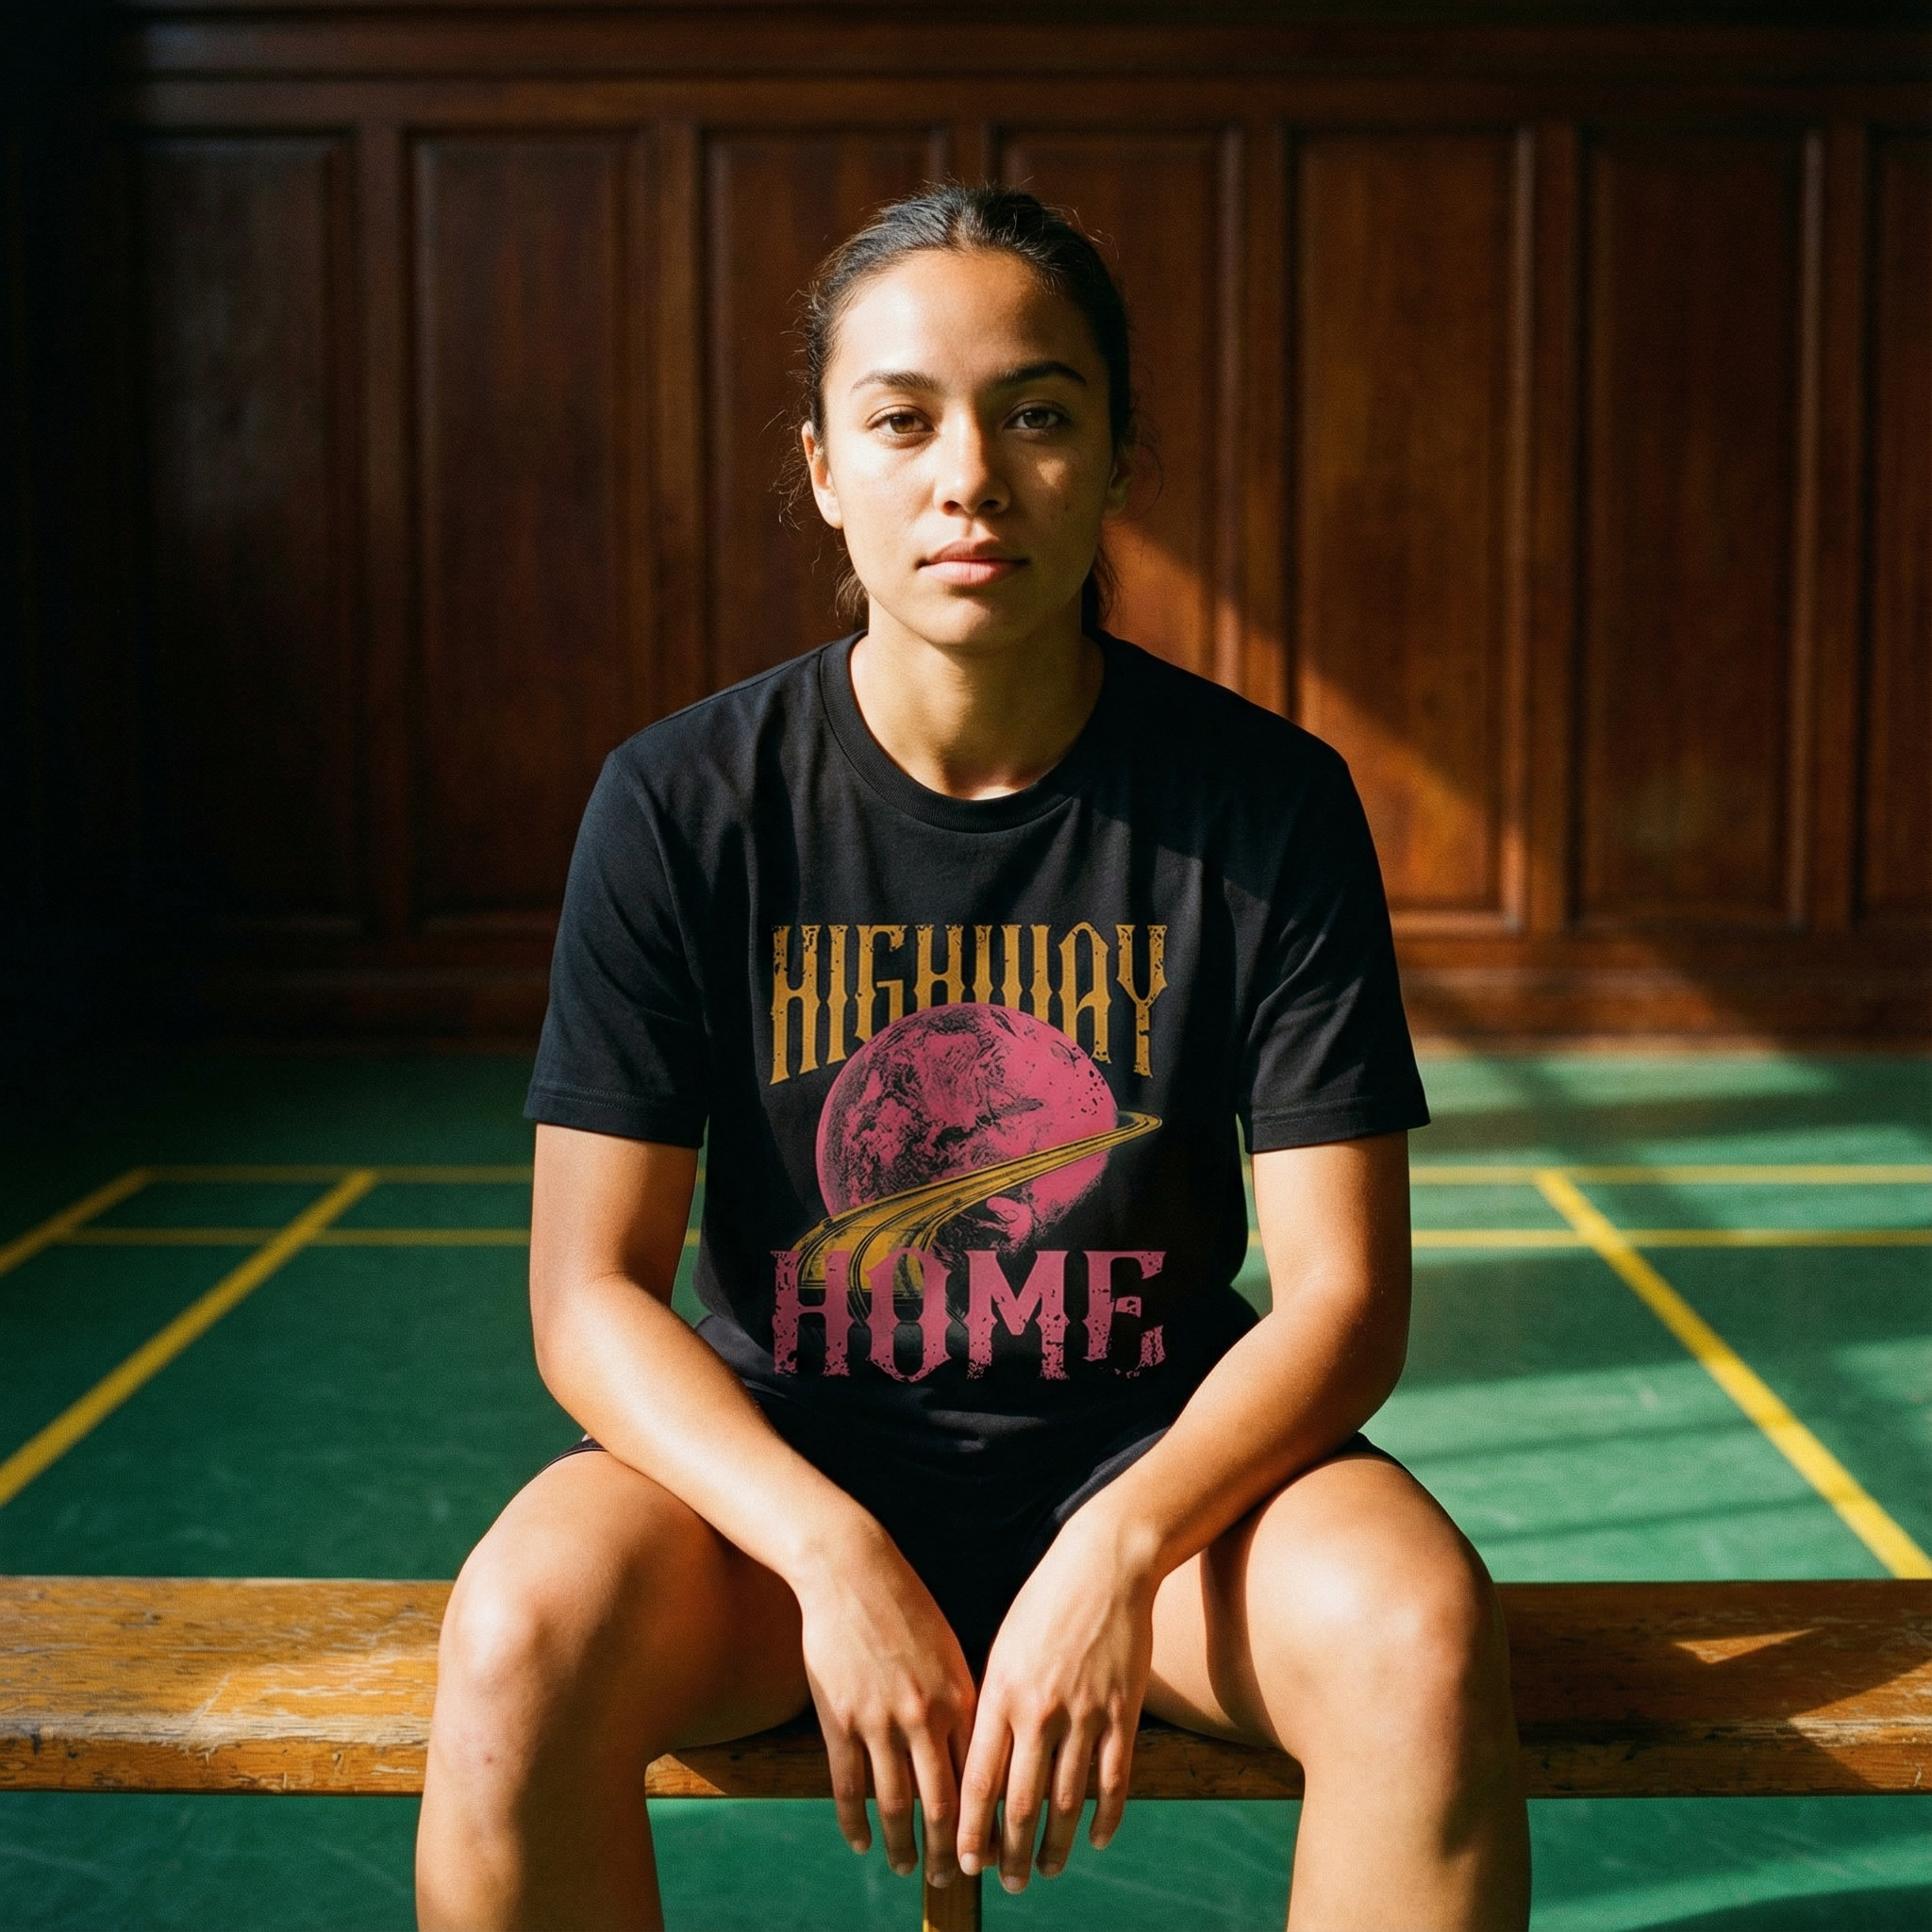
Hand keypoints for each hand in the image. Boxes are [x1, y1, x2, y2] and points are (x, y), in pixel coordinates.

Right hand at [795, 1520, 977, 1889]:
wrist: (851, 1569)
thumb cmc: (905, 1604)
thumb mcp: (948, 1648)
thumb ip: (961, 1699)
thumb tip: (977, 1748)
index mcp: (959, 1697)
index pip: (979, 1778)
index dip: (983, 1823)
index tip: (989, 1853)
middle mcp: (924, 1716)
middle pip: (941, 1804)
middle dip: (948, 1851)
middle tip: (950, 1880)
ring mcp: (879, 1720)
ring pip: (895, 1804)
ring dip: (902, 1846)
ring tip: (905, 1868)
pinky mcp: (839, 1719)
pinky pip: (849, 1786)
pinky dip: (855, 1822)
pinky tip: (862, 1841)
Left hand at [957, 1505, 1155, 1891]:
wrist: (1103, 1565)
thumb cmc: (1044, 1604)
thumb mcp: (1003, 1648)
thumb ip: (992, 1705)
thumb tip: (976, 1762)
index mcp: (1000, 1693)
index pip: (978, 1780)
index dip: (970, 1829)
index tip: (965, 1862)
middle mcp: (1040, 1710)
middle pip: (1021, 1802)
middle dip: (1011, 1852)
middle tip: (1008, 1884)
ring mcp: (1084, 1713)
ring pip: (1066, 1801)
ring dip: (1054, 1845)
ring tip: (1045, 1869)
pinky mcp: (1123, 1712)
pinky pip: (1113, 1780)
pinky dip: (1104, 1817)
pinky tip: (1095, 1839)